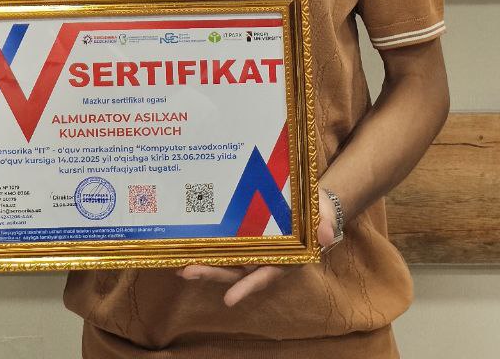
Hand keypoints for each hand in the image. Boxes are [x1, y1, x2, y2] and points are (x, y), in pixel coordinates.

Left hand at [176, 187, 337, 306]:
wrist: (311, 203)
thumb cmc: (318, 213)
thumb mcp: (324, 217)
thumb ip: (325, 226)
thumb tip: (325, 236)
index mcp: (285, 260)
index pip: (264, 276)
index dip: (247, 288)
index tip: (229, 300)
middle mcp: (265, 259)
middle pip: (236, 271)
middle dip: (212, 273)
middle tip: (187, 272)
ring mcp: (254, 250)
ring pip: (227, 261)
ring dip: (204, 264)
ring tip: (180, 266)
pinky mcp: (245, 237)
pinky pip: (226, 245)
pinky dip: (208, 248)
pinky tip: (188, 247)